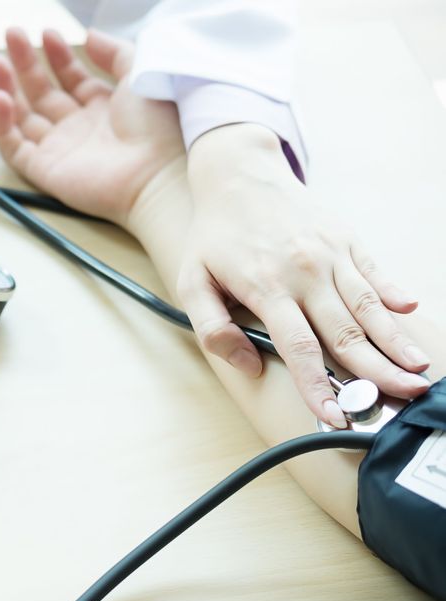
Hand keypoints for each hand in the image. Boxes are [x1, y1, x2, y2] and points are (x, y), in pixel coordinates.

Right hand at [0, 27, 184, 225]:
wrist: (154, 175)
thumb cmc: (155, 128)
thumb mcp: (139, 74)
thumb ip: (114, 52)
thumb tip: (89, 35)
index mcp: (103, 108)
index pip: (71, 78)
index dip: (58, 56)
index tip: (47, 33)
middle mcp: (79, 129)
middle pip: (42, 93)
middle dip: (25, 64)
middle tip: (12, 34)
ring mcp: (61, 150)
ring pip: (22, 118)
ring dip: (6, 88)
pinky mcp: (45, 170)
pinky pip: (13, 147)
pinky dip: (0, 124)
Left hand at [177, 124, 429, 427]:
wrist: (238, 175)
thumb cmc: (214, 236)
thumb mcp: (192, 281)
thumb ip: (213, 328)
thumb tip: (249, 364)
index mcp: (267, 287)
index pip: (299, 348)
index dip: (319, 387)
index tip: (336, 416)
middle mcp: (305, 272)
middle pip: (346, 333)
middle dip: (377, 371)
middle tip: (404, 398)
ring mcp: (329, 254)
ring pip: (368, 306)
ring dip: (394, 340)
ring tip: (418, 368)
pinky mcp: (345, 239)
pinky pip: (373, 271)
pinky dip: (393, 293)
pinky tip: (410, 312)